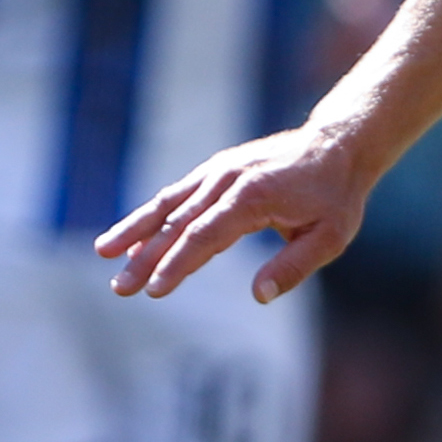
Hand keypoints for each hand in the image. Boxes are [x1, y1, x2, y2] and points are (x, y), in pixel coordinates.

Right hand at [96, 124, 367, 303]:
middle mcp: (227, 180)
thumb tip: (259, 296)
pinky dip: (152, 214)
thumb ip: (293, 267)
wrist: (337, 145)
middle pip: (177, 223)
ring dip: (135, 231)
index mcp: (252, 197)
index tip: (155, 290)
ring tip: (104, 254)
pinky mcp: (215, 170)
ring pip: (167, 203)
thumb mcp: (330, 237)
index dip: (177, 264)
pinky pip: (177, 194)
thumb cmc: (335, 197)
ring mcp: (217, 172)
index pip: (204, 236)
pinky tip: (133, 236)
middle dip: (145, 258)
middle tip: (120, 288)